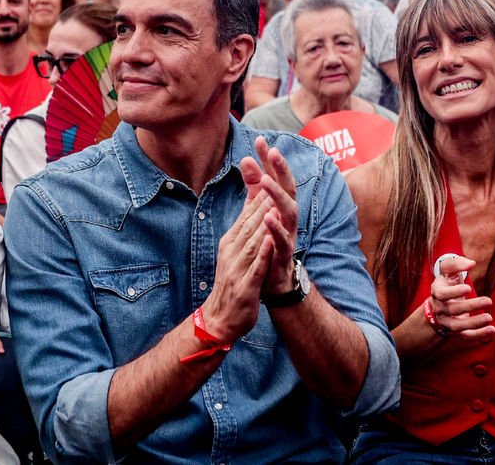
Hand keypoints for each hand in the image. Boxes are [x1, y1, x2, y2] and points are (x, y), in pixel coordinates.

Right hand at [203, 190, 275, 342]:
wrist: (220, 319)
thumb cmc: (232, 282)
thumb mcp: (235, 251)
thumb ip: (245, 228)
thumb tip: (254, 202)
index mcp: (230, 242)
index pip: (246, 215)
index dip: (259, 196)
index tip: (270, 175)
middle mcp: (232, 252)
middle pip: (249, 224)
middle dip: (262, 203)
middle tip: (274, 181)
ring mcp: (237, 269)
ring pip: (252, 243)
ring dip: (262, 224)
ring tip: (274, 205)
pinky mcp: (245, 287)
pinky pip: (255, 268)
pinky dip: (263, 253)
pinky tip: (270, 241)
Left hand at [243, 137, 298, 295]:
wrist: (273, 279)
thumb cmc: (267, 241)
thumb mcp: (258, 210)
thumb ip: (253, 187)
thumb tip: (246, 159)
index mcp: (281, 205)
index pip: (276, 177)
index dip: (269, 160)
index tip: (260, 140)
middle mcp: (288, 216)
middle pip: (288, 188)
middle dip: (281, 170)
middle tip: (273, 152)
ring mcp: (289, 234)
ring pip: (289, 211)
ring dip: (277, 195)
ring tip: (265, 181)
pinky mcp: (284, 253)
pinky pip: (283, 239)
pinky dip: (276, 228)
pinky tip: (268, 217)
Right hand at [429, 254, 494, 339]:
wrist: (441, 302)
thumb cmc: (448, 283)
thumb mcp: (448, 270)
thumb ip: (457, 263)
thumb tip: (471, 263)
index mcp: (437, 291)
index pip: (441, 294)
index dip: (454, 292)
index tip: (468, 288)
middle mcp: (440, 308)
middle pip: (452, 310)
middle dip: (470, 306)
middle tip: (488, 300)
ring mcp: (447, 321)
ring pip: (457, 326)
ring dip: (473, 323)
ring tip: (489, 317)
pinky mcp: (456, 331)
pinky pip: (466, 336)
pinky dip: (478, 335)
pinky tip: (491, 330)